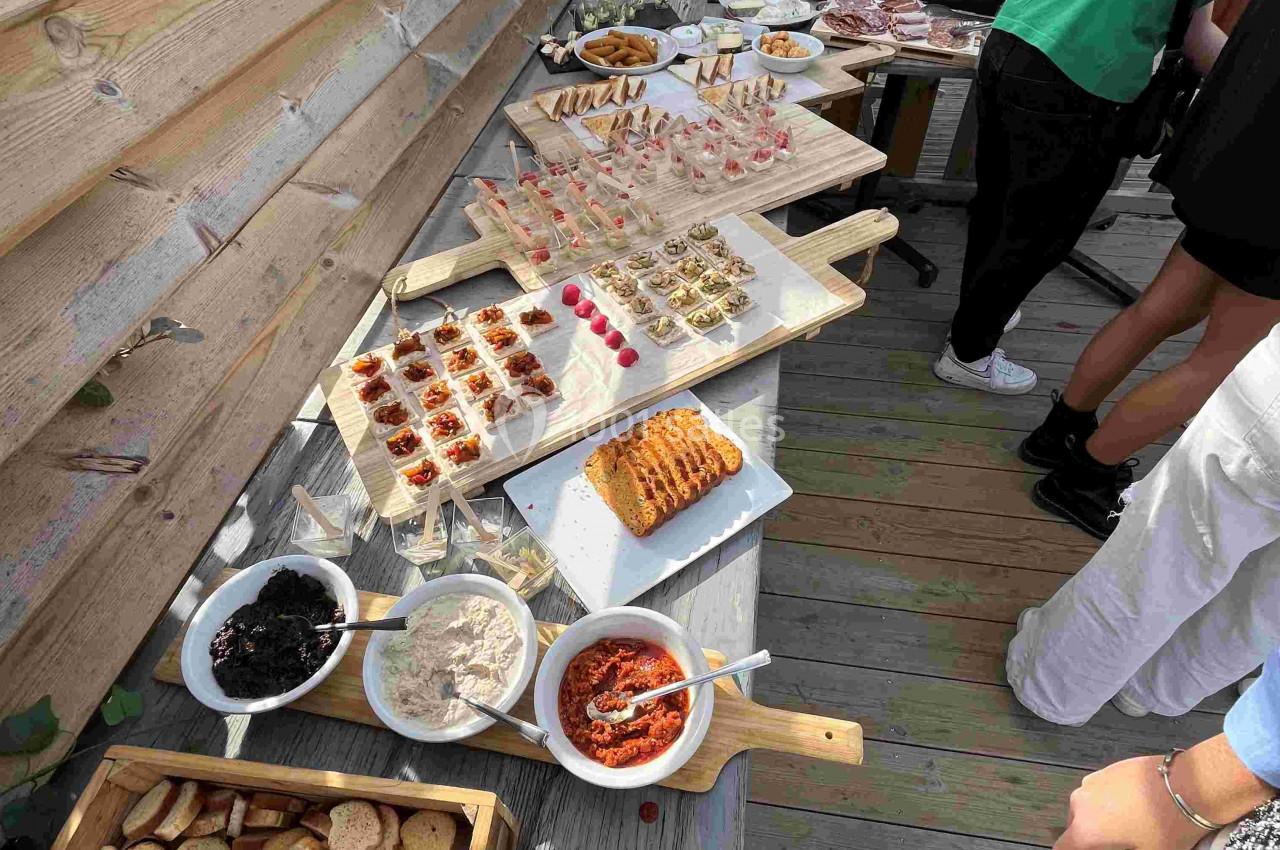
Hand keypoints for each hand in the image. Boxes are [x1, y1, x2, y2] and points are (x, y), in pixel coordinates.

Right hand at [1054, 756, 1209, 849]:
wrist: (1186, 786)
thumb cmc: (1165, 829)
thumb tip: (1116, 845)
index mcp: (1085, 829)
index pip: (1062, 847)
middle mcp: (1080, 803)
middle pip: (1075, 826)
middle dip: (1091, 837)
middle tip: (1116, 842)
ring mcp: (1092, 782)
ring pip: (1088, 807)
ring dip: (1099, 817)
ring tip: (1128, 822)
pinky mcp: (1107, 768)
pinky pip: (1099, 791)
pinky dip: (1109, 801)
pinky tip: (1134, 804)